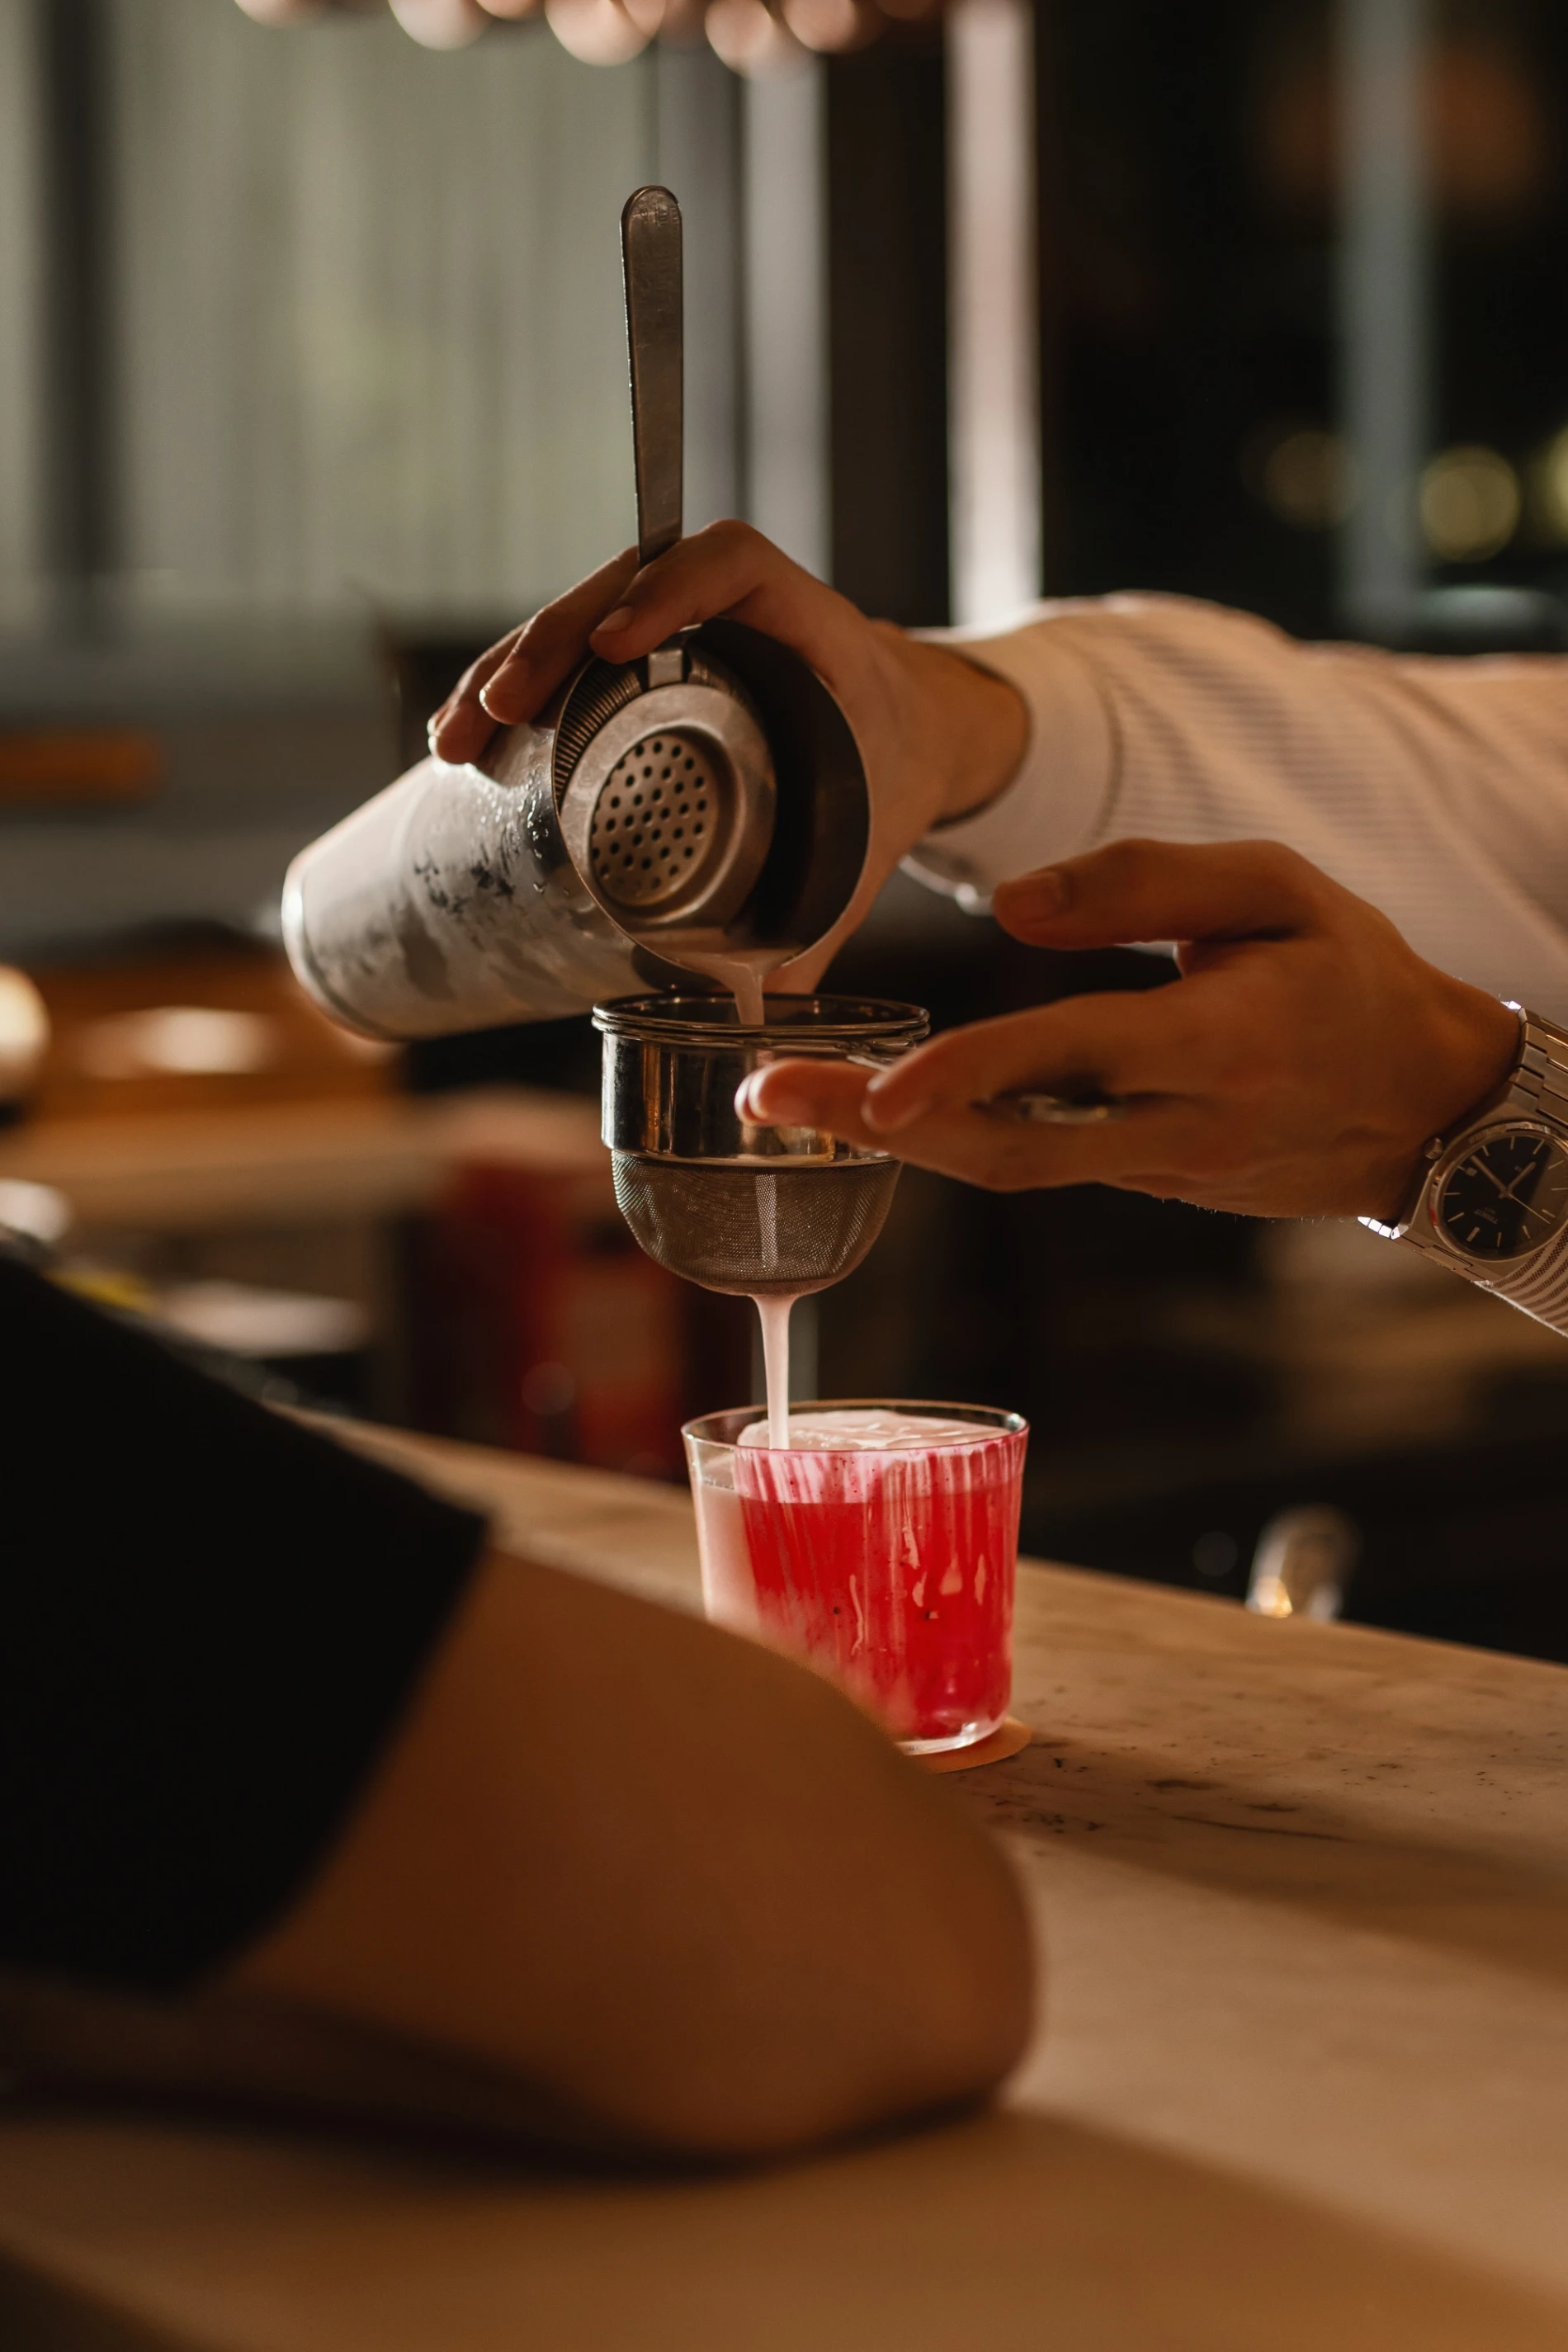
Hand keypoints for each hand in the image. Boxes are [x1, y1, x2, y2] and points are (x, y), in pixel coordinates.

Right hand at [425, 522, 1026, 986]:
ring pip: (585, 616)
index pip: (732, 564)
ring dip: (513, 665)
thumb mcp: (869, 844)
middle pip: (627, 584)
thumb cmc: (897, 772)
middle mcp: (736, 612)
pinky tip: (472, 736)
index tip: (616, 644)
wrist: (917, 732)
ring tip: (458, 735)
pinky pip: (579, 654)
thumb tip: (763, 1023)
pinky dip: (523, 688)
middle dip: (549, 640)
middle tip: (499, 708)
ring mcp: (685, 628)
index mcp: (809, 628)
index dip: (670, 588)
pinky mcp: (653, 657)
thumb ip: (821, 926)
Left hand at [737, 838, 1522, 1221]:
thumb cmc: (1351, 976)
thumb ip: (1147, 879)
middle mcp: (1176, 1125)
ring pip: (1011, 1168)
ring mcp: (1158, 1170)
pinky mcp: (1149, 1184)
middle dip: (876, 1126)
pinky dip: (956, 1139)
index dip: (970, 1074)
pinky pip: (1041, 1165)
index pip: (1072, 1059)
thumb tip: (1013, 907)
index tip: (877, 1085)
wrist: (1425, 1104)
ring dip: (897, 1139)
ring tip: (792, 1104)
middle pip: (1006, 1147)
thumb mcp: (1280, 888)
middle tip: (764, 1100)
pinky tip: (880, 1108)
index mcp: (1214, 1041)